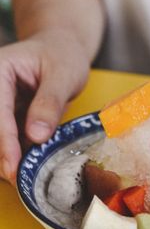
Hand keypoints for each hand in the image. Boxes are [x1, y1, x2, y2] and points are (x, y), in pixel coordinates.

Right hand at [0, 31, 89, 184]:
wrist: (63, 49)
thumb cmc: (63, 54)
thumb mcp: (64, 74)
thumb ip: (50, 102)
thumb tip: (36, 136)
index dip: (4, 141)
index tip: (12, 166)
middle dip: (2, 153)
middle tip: (17, 179)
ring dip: (8, 156)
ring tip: (24, 178)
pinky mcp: (7, 115)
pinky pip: (9, 137)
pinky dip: (17, 152)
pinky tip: (28, 167)